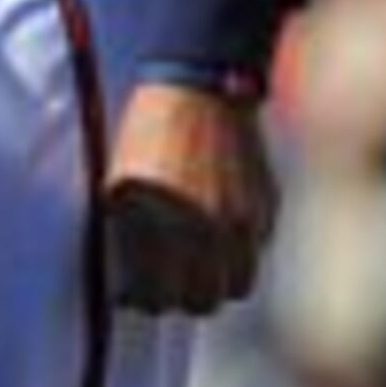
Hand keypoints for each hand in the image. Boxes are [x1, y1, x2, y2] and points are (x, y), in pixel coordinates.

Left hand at [103, 78, 277, 316]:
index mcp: (159, 223)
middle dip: (178, 298)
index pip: (156, 298)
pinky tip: (216, 233)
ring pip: (237, 287)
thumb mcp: (116, 181)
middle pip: (201, 302)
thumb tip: (124, 286)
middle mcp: (206, 229)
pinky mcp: (268, 210)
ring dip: (213, 283)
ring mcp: (244, 222)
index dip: (139, 300)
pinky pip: (256, 255)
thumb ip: (125, 236)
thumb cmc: (144, 129)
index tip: (129, 293)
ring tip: (192, 265)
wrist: (199, 84)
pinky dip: (237, 255)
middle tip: (161, 282)